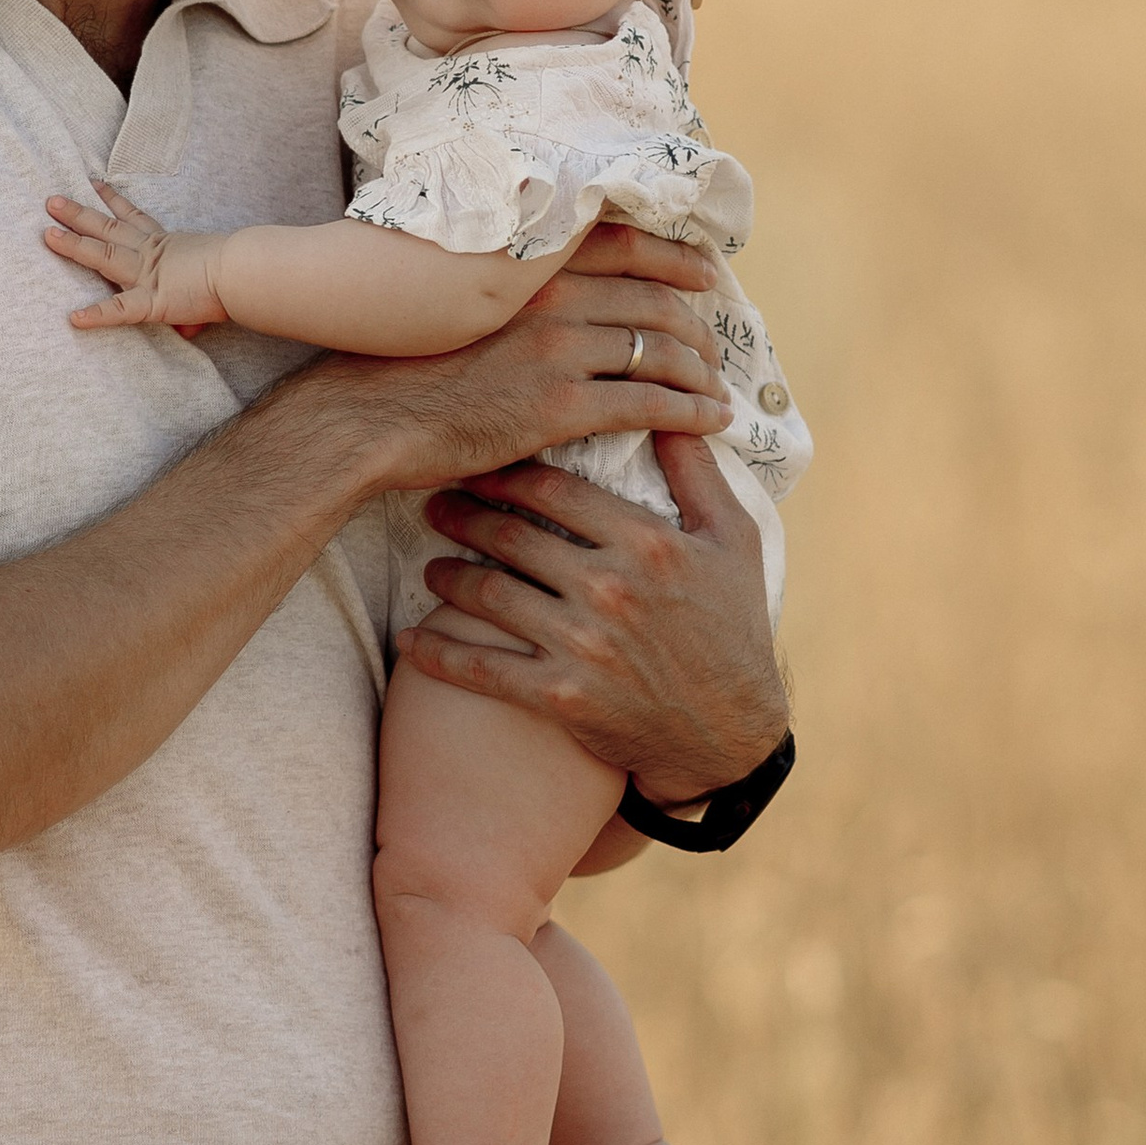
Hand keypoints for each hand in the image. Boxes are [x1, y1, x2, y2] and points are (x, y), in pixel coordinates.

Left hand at [43, 181, 223, 329]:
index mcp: (166, 244)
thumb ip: (191, 307)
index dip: (112, 200)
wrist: (245, 272)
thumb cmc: (238, 270)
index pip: (134, 218)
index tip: (94, 183)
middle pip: (107, 229)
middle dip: (78, 214)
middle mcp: (151, 254)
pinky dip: (98, 315)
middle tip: (51, 201)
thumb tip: (189, 329)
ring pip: (103, 255)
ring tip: (46, 234)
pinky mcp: (152, 300)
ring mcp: (148, 275)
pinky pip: (121, 310)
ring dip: (74, 245)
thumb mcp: (209, 279)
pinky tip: (74, 319)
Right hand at [303, 222, 732, 497]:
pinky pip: (650, 403)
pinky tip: (712, 422)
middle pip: (653, 300)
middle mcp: (550, 296)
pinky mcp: (561, 404)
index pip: (623, 245)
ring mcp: (558, 349)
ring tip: (716, 389)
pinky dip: (692, 412)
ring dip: (700, 371)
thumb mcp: (452, 302)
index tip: (704, 274)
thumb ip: (505, 293)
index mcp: (524, 265)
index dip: (674, 259)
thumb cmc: (394, 367)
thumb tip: (538, 299)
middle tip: (714, 347)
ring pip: (660, 351)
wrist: (362, 417)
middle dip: (695, 325)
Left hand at [397, 428, 789, 809]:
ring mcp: (582, 645)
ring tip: (429, 565)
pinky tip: (410, 642)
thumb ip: (697, 473)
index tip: (479, 463)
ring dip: (448, 577)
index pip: (556, 491)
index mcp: (647, 543)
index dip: (507, 473)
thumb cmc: (734, 626)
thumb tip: (674, 410)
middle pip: (513, 537)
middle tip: (435, 504)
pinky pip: (485, 671)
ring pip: (490, 595)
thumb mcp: (735, 540)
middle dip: (464, 515)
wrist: (731, 734)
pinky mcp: (562, 698)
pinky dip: (440, 655)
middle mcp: (609, 589)